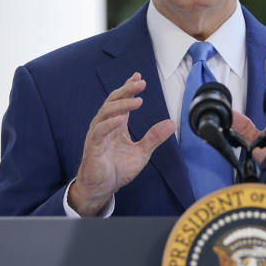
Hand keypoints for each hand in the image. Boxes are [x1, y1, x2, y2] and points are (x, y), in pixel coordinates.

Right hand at [69, 73, 175, 215]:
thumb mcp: (142, 153)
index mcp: (116, 125)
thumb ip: (154, 137)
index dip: (128, 88)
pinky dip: (109, 124)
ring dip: (121, 104)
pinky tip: (120, 119)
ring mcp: (98, 135)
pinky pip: (99, 132)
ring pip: (106, 113)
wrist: (102, 188)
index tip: (138, 76)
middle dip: (126, 90)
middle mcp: (105, 126)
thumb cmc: (117, 169)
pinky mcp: (93, 147)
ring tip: (137, 100)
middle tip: (141, 83)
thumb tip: (172, 123)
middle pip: (113, 101)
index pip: (121, 101)